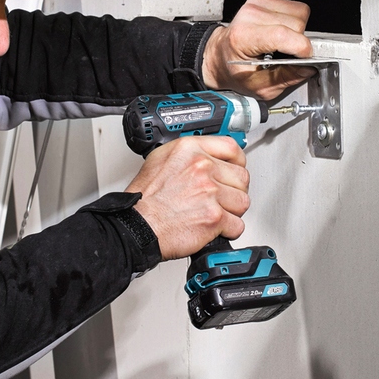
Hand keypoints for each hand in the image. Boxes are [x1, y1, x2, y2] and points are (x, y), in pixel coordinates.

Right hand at [126, 136, 249, 259]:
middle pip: (241, 177)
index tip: (234, 169)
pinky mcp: (214, 216)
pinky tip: (213, 227)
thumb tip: (205, 158)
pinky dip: (227, 230)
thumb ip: (187, 156)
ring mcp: (210, 192)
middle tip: (216, 198)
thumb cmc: (143, 199)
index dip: (236, 162)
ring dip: (231, 211)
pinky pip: (238, 224)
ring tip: (212, 213)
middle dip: (232, 191)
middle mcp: (201, 167)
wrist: (136, 225)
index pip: (231, 148)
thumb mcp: (159, 161)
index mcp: (188, 149)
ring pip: (242, 201)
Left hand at [201, 0, 313, 99]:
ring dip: (296, 28)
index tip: (305, 56)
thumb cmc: (233, 68)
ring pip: (299, 12)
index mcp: (243, 37)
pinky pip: (293, 6)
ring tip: (280, 40)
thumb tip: (308, 68)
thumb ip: (285, 78)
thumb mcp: (257, 85)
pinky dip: (291, 18)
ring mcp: (256, 4)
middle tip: (286, 52)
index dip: (301, 47)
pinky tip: (278, 29)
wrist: (219, 55)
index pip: (283, 35)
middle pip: (296, 23)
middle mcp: (249, 16)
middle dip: (298, 40)